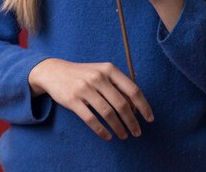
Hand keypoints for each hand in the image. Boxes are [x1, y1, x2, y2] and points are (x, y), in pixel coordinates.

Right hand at [28, 58, 154, 140]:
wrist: (55, 72)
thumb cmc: (84, 74)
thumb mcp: (102, 72)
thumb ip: (117, 85)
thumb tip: (135, 106)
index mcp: (109, 69)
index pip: (132, 89)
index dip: (143, 105)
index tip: (149, 118)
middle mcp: (98, 77)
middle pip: (122, 104)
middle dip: (132, 121)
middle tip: (137, 132)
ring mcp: (85, 89)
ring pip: (108, 113)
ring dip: (119, 128)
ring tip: (124, 136)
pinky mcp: (73, 100)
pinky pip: (91, 119)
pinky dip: (102, 130)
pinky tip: (108, 136)